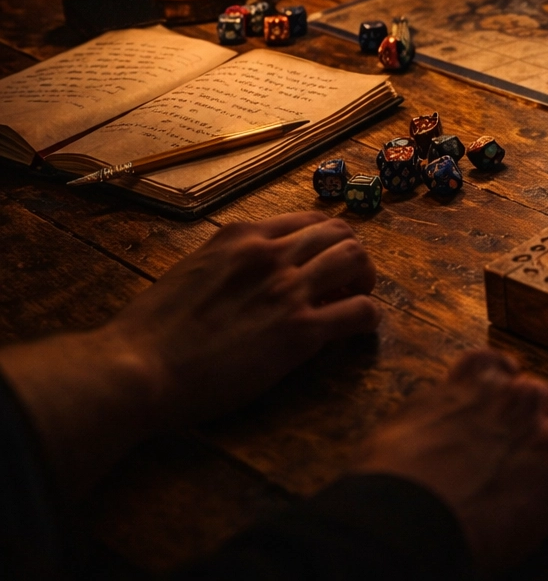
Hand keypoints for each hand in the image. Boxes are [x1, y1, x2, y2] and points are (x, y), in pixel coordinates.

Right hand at [106, 211, 379, 426]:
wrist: (136, 369)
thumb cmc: (149, 333)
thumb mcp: (190, 272)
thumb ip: (227, 265)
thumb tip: (249, 276)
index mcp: (240, 236)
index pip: (306, 221)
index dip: (323, 242)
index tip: (321, 264)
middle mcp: (270, 253)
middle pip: (340, 233)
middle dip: (350, 256)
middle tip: (346, 283)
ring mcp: (288, 289)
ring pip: (357, 260)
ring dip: (364, 279)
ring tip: (355, 300)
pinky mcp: (300, 330)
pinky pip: (361, 311)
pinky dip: (368, 317)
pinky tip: (357, 330)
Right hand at [357, 349, 547, 572]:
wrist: (407, 520)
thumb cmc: (390, 478)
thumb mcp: (401, 425)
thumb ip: (433, 410)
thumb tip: (438, 419)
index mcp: (475, 383)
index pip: (498, 363)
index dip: (501, 381)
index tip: (501, 395)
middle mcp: (517, 402)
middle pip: (544, 397)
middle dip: (533, 419)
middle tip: (517, 449)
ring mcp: (544, 441)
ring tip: (540, 478)